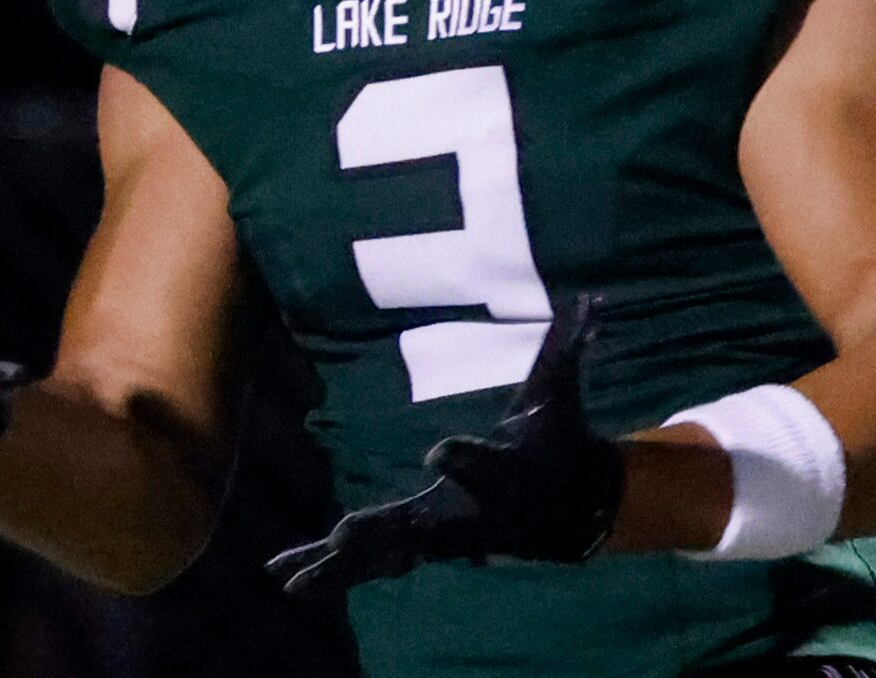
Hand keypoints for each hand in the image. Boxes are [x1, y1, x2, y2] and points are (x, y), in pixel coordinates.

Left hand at [267, 294, 622, 595]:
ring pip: (388, 553)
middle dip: (383, 530)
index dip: (462, 459)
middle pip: (422, 524)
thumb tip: (589, 296)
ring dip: (341, 565)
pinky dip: (333, 571)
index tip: (438, 451)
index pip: (481, 463)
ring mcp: (441, 534)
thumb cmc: (556, 441)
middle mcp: (467, 510)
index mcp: (501, 468)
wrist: (568, 508)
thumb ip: (566, 348)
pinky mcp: (422, 545)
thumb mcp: (558, 396)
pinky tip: (286, 579)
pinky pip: (374, 563)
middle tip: (340, 534)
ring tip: (291, 578)